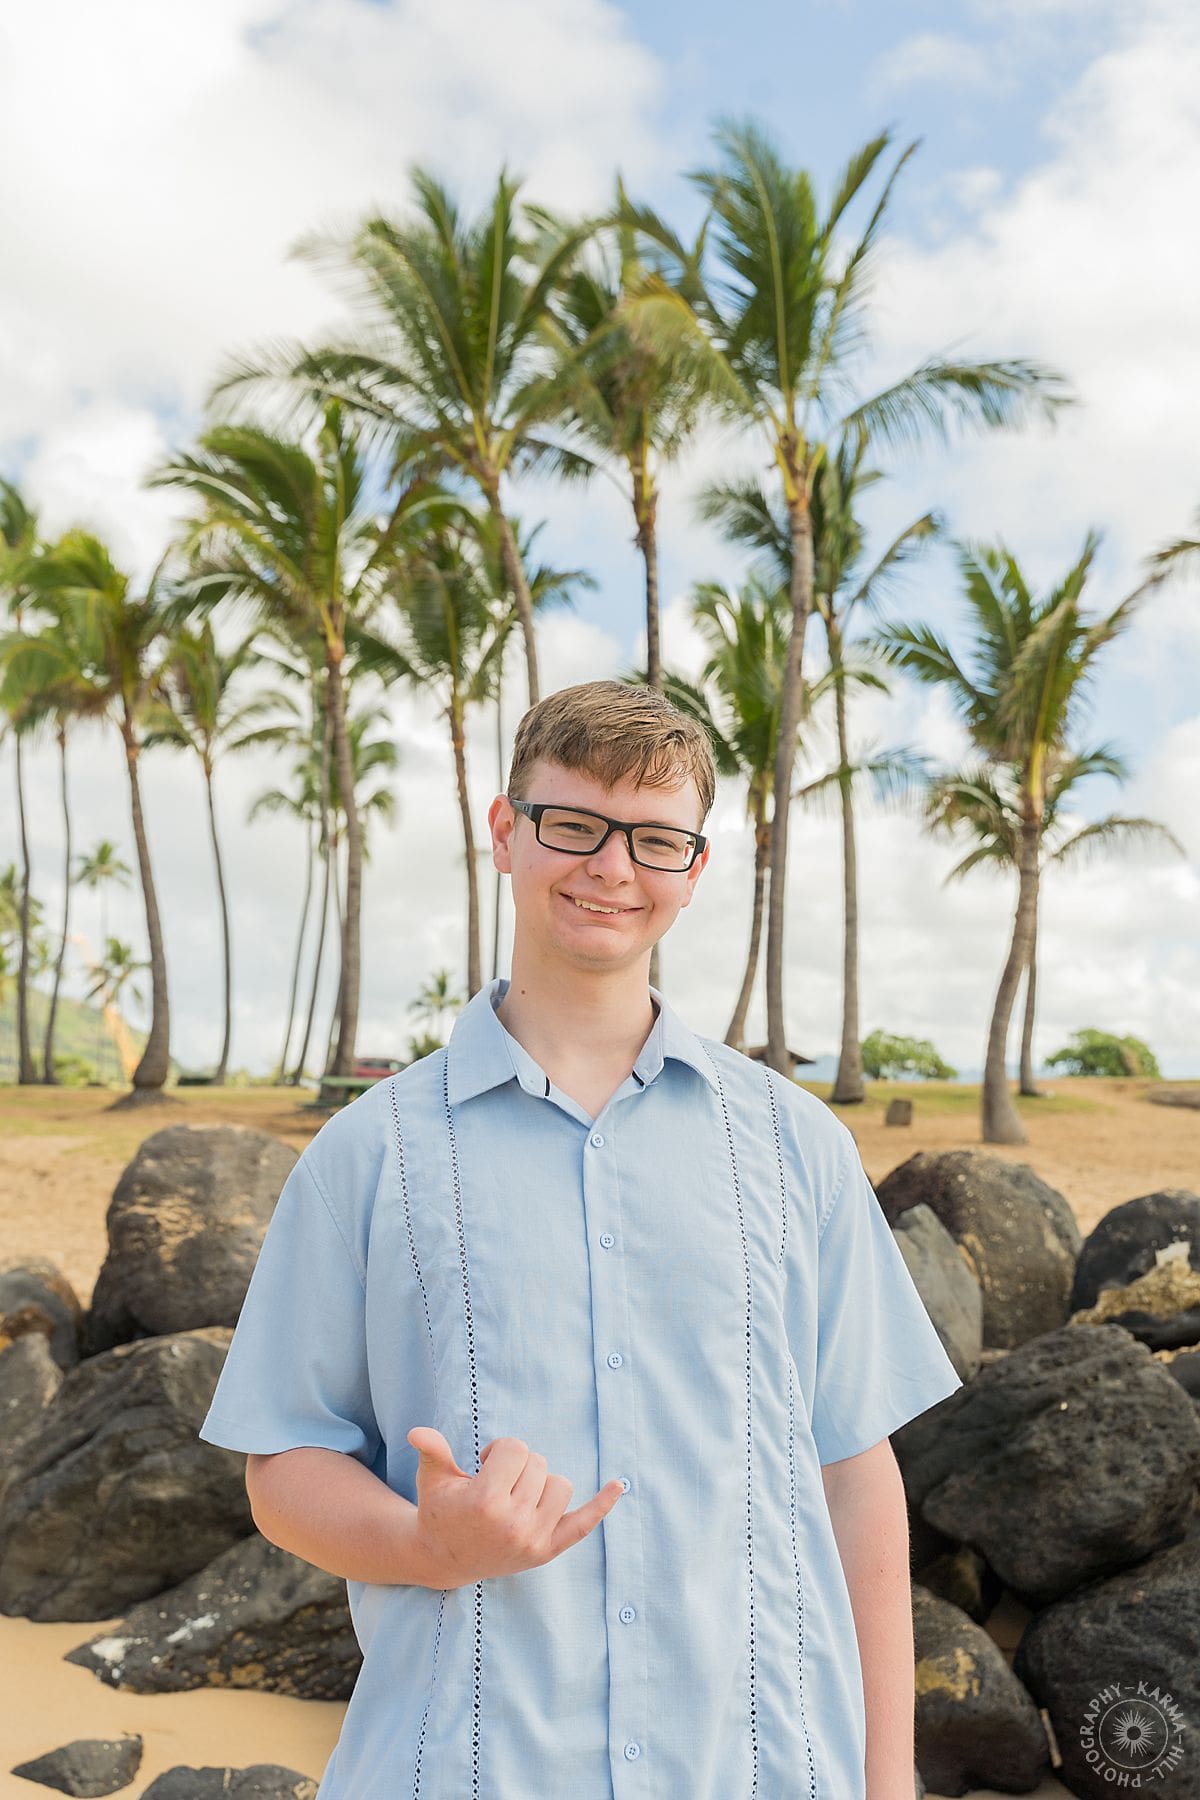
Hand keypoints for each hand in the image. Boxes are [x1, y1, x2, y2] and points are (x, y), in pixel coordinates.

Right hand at [406, 1427, 623, 1587]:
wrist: (444, 1558)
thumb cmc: (439, 1510)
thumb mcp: (432, 1479)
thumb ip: (432, 1451)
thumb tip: (417, 1431)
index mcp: (485, 1503)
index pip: (515, 1449)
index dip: (499, 1451)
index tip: (483, 1466)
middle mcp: (513, 1524)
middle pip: (538, 1463)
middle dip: (518, 1465)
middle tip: (495, 1483)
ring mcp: (533, 1541)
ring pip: (560, 1484)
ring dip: (540, 1482)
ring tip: (515, 1494)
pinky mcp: (546, 1552)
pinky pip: (582, 1525)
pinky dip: (601, 1505)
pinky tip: (617, 1486)